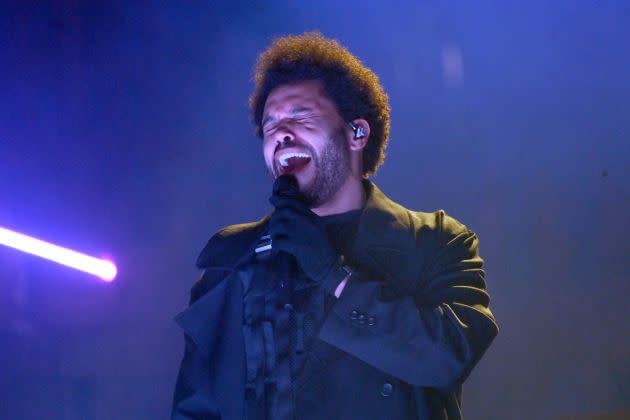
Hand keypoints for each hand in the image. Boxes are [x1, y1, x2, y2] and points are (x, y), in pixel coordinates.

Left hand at [269, 176, 346, 293]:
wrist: (329, 267)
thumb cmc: (322, 250)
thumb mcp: (316, 230)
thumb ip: (305, 220)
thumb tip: (285, 212)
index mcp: (313, 217)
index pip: (294, 203)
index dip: (281, 200)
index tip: (272, 199)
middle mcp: (307, 222)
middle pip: (284, 212)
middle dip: (275, 218)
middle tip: (274, 228)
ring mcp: (302, 234)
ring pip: (279, 225)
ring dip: (274, 233)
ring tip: (276, 239)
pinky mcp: (297, 246)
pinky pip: (279, 241)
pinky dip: (276, 245)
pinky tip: (277, 249)